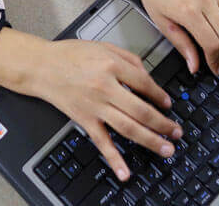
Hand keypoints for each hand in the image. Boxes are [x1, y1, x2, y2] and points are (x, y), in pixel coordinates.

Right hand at [0, 28, 181, 180]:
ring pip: (129, 127)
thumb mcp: (103, 46)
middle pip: (142, 110)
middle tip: (176, 131)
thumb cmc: (70, 55)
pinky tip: (125, 172)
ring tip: (166, 148)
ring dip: (151, 140)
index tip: (167, 103)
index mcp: (112, 66)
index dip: (160, 95)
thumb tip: (148, 76)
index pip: (145, 84)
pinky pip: (102, 142)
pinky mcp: (84, 120)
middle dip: (163, 123)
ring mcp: (95, 106)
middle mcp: (106, 87)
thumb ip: (128, 58)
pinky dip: (114, 159)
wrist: (42, 66)